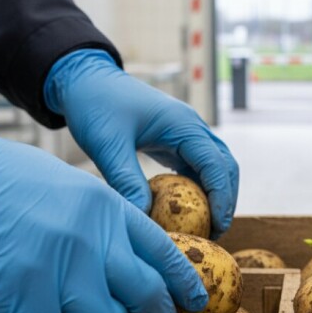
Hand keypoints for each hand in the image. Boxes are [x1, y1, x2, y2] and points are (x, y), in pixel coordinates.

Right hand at [0, 109, 208, 312]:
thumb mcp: (62, 184)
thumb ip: (98, 222)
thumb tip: (121, 262)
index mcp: (104, 206)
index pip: (164, 252)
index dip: (183, 283)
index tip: (193, 302)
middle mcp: (90, 238)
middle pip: (147, 295)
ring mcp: (58, 270)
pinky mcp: (21, 301)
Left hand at [45, 50, 238, 238]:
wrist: (85, 79)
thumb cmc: (96, 105)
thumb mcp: (108, 144)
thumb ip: (126, 179)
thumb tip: (142, 217)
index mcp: (182, 124)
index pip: (216, 164)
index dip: (222, 197)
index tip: (218, 226)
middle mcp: (191, 127)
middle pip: (225, 167)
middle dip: (226, 200)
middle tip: (215, 233)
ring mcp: (185, 133)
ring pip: (215, 167)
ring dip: (216, 195)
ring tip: (205, 226)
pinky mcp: (175, 140)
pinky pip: (197, 167)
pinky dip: (199, 189)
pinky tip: (187, 209)